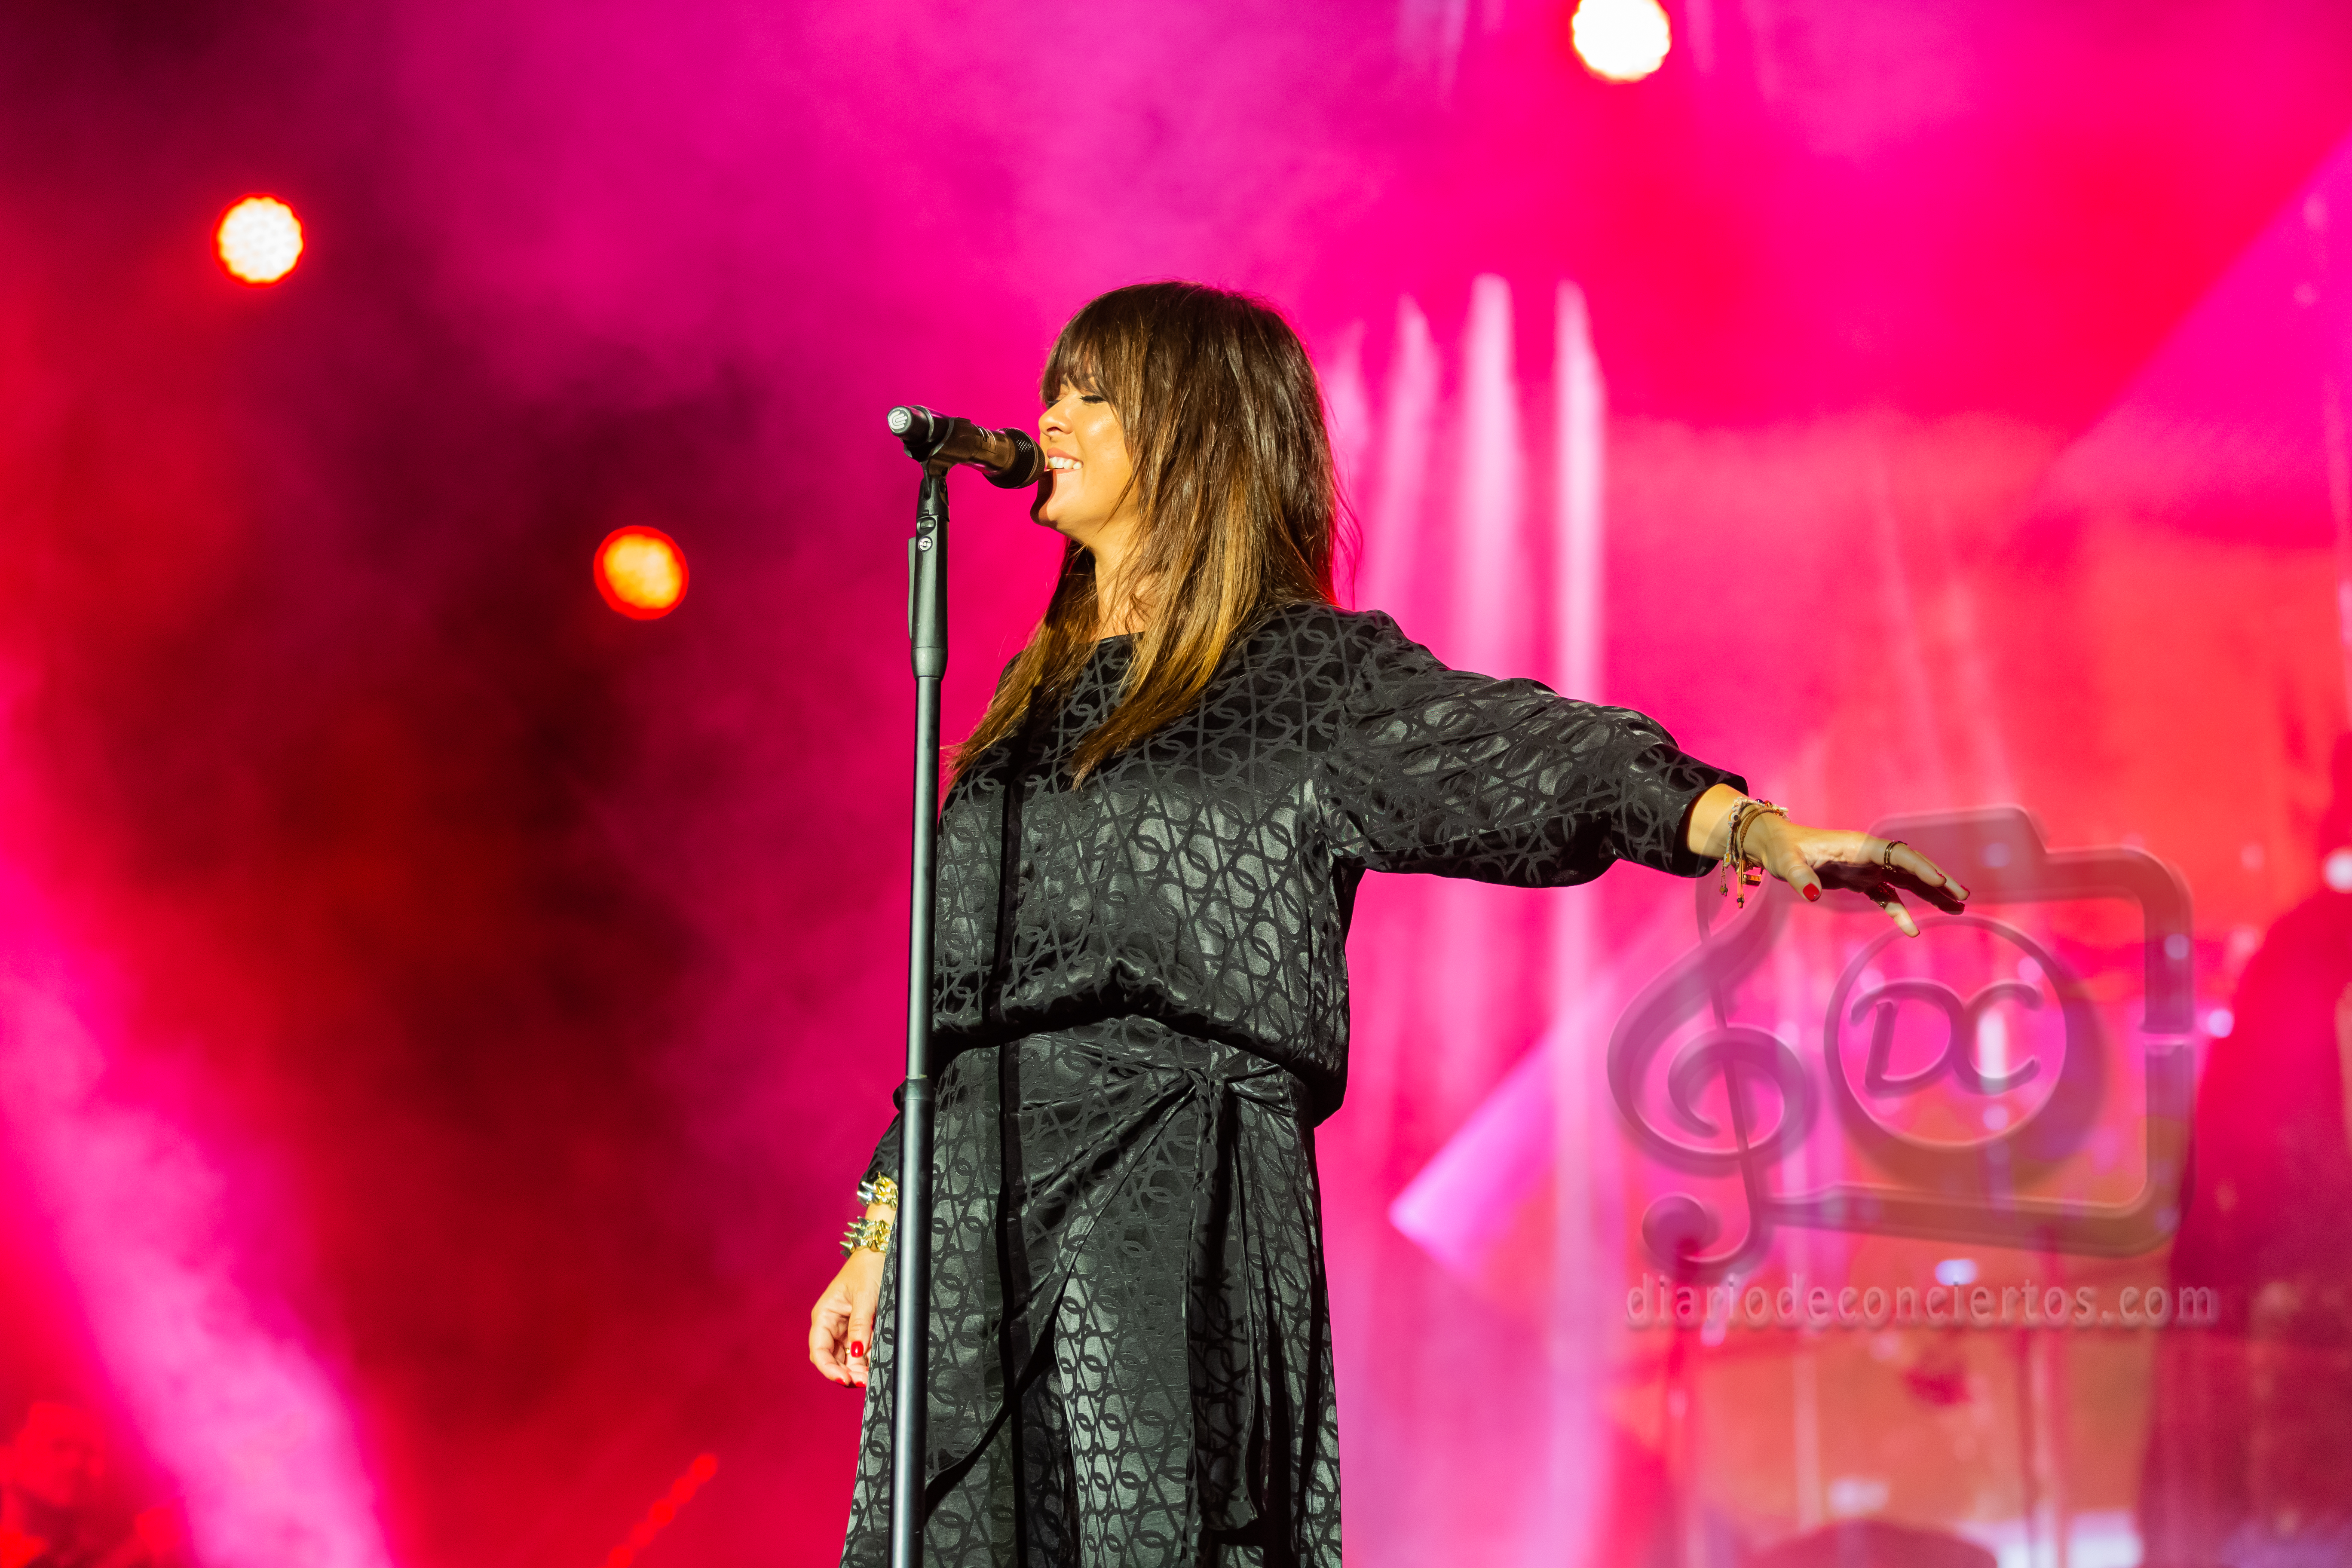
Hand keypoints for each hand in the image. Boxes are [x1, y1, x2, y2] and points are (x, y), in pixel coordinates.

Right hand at [808, 1221, 887, 1389]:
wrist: (883, 1250)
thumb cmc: (869, 1267)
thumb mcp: (866, 1296)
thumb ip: (860, 1326)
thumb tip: (856, 1354)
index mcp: (824, 1315)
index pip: (819, 1350)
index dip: (829, 1369)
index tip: (845, 1379)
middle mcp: (832, 1325)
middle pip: (833, 1359)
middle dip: (847, 1373)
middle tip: (865, 1381)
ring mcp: (846, 1328)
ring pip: (847, 1358)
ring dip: (857, 1369)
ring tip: (872, 1376)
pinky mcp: (861, 1328)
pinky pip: (861, 1350)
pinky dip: (867, 1360)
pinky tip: (875, 1365)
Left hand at [1745, 815, 1968, 935]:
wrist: (1776, 847)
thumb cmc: (1782, 850)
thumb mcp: (1786, 863)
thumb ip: (1799, 876)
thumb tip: (1810, 893)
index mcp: (1858, 845)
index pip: (1897, 854)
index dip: (1919, 867)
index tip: (1939, 881)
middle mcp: (1869, 854)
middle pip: (1911, 865)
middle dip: (1937, 880)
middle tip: (1962, 896)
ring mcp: (1867, 867)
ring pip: (1906, 880)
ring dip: (1929, 893)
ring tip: (1956, 907)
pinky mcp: (1861, 881)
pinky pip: (1888, 896)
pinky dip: (1900, 911)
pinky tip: (1912, 930)